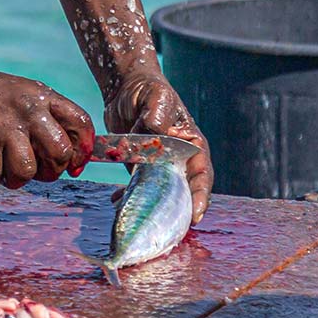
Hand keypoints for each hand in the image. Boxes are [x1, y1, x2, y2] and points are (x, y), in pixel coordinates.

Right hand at [0, 64, 95, 190]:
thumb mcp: (22, 93)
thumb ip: (45, 118)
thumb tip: (68, 158)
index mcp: (42, 96)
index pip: (81, 122)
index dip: (84, 150)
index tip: (73, 166)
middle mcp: (28, 110)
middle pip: (60, 153)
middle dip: (50, 171)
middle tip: (34, 170)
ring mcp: (3, 126)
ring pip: (27, 172)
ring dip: (14, 179)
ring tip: (1, 168)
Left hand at [106, 71, 213, 224]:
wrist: (125, 88)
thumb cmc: (149, 90)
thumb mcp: (156, 99)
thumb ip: (157, 118)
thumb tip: (155, 136)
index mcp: (192, 145)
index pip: (202, 175)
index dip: (200, 197)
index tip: (194, 214)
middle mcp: (179, 159)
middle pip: (183, 191)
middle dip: (176, 211)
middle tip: (166, 229)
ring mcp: (159, 165)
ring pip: (158, 193)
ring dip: (148, 207)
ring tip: (136, 218)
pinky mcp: (141, 167)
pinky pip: (137, 186)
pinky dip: (128, 196)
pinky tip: (115, 200)